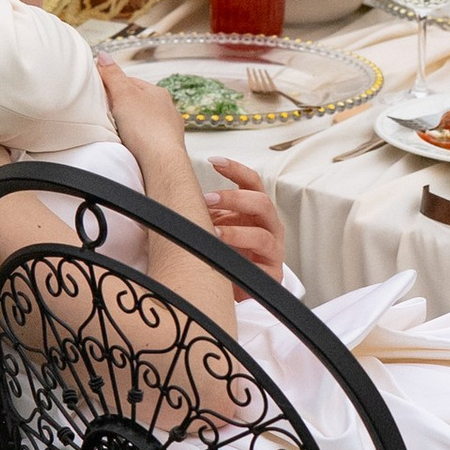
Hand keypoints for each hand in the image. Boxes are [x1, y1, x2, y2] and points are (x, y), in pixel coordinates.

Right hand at [95, 56, 188, 175]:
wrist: (161, 162)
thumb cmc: (147, 129)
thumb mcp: (123, 94)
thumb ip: (113, 75)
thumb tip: (104, 56)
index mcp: (158, 92)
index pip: (131, 82)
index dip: (113, 85)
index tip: (100, 90)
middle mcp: (166, 109)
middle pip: (137, 102)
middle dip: (122, 106)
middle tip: (106, 112)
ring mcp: (167, 129)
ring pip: (143, 121)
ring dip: (130, 124)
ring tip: (116, 130)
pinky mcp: (164, 148)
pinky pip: (146, 139)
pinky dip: (136, 140)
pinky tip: (129, 144)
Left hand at [197, 155, 285, 289]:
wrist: (240, 288)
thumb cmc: (229, 252)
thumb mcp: (217, 225)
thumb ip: (208, 209)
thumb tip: (176, 189)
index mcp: (257, 210)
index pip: (252, 182)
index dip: (236, 169)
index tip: (214, 161)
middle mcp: (270, 226)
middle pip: (261, 202)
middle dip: (233, 198)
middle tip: (206, 199)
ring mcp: (273, 250)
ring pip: (261, 234)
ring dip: (235, 232)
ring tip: (213, 233)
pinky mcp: (272, 275)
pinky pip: (261, 268)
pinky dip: (242, 263)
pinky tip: (224, 261)